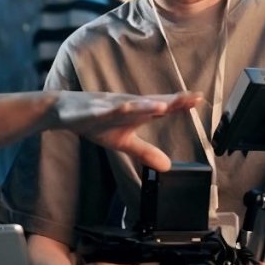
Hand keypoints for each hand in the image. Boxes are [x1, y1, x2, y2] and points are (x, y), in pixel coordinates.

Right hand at [55, 91, 201, 169]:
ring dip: (147, 105)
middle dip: (172, 100)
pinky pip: (105, 110)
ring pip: (131, 105)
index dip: (181, 104)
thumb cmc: (96, 123)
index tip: (201, 99)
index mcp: (136, 112)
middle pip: (153, 102)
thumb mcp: (123, 142)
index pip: (162, 107)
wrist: (64, 112)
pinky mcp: (93, 111)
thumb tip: (167, 167)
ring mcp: (110, 106)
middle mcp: (127, 105)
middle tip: (194, 97)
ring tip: (164, 106)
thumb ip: (145, 151)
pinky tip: (125, 108)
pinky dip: (116, 109)